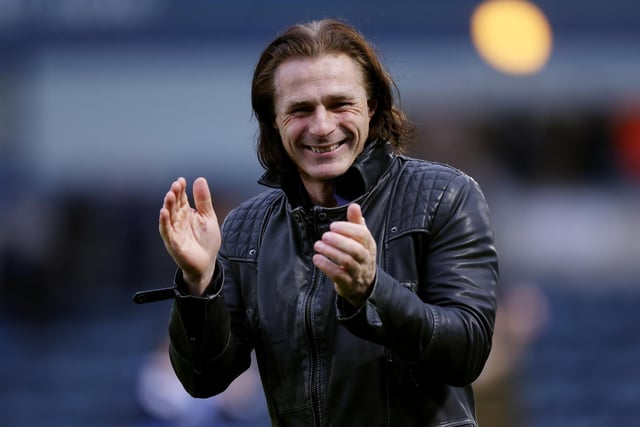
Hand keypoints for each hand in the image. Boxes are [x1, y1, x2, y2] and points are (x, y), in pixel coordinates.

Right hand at [159, 177, 220, 294]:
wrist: (208, 263)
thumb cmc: (206, 241)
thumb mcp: (208, 217)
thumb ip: (203, 200)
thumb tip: (199, 179)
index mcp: (186, 214)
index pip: (181, 198)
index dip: (180, 189)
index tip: (181, 180)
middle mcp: (178, 221)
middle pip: (174, 206)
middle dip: (174, 195)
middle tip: (176, 185)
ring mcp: (175, 232)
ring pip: (168, 217)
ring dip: (168, 206)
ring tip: (170, 195)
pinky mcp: (174, 244)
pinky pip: (167, 232)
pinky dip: (164, 223)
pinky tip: (163, 213)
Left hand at [312, 203, 376, 306]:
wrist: (364, 286)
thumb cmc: (360, 257)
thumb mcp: (361, 240)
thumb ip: (356, 222)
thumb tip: (354, 206)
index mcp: (369, 245)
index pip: (363, 235)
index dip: (347, 229)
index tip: (333, 226)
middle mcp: (366, 259)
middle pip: (356, 249)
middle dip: (339, 241)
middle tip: (325, 236)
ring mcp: (358, 272)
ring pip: (346, 262)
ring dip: (330, 252)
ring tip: (318, 245)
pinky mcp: (348, 283)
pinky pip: (338, 275)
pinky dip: (326, 266)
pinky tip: (317, 259)